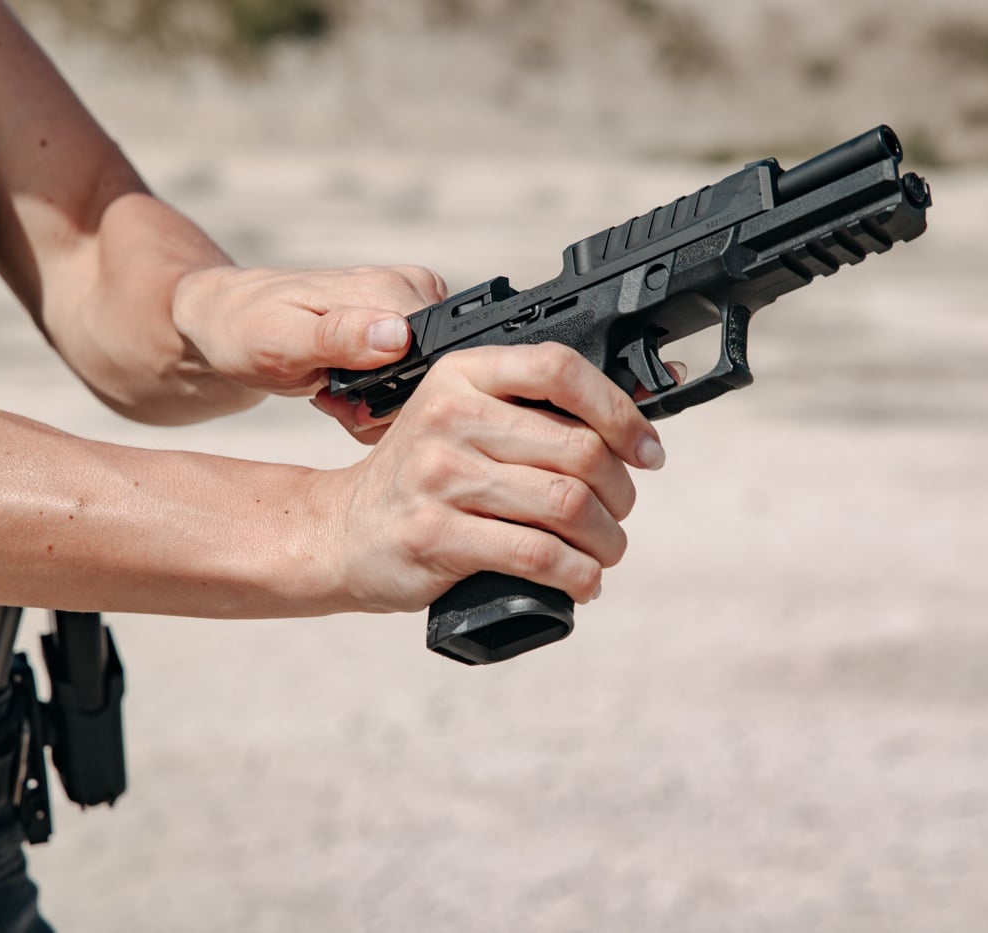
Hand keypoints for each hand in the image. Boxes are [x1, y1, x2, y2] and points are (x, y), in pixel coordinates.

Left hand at [172, 264, 445, 396]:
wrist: (229, 319)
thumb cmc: (246, 326)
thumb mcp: (282, 338)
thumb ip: (340, 338)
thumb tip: (398, 336)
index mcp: (391, 289)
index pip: (437, 360)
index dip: (399, 398)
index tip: (350, 405)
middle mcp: (412, 292)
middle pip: (435, 376)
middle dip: (385, 407)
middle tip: (333, 402)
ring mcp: (410, 310)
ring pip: (423, 386)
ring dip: (377, 408)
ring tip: (331, 395)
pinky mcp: (404, 329)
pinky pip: (410, 382)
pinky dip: (377, 402)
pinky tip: (343, 393)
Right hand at [318, 342, 666, 612]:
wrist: (341, 532)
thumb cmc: (421, 479)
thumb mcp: (460, 421)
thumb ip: (528, 414)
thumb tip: (633, 426)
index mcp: (463, 375)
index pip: (559, 369)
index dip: (620, 412)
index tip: (646, 450)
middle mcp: (449, 416)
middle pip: (578, 448)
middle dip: (619, 493)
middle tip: (617, 515)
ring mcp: (440, 476)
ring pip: (566, 504)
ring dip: (605, 540)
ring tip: (603, 553)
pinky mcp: (435, 535)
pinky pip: (536, 553)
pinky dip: (576, 574)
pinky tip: (581, 582)